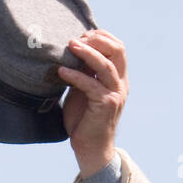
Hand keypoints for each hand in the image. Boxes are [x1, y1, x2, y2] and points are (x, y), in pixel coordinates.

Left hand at [60, 30, 128, 179]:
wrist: (90, 147)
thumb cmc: (84, 119)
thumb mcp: (83, 89)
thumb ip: (83, 72)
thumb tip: (71, 51)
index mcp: (117, 78)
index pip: (117, 47)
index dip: (101, 36)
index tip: (82, 35)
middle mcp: (120, 83)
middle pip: (118, 50)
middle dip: (97, 39)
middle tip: (76, 39)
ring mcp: (115, 94)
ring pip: (106, 65)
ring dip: (87, 52)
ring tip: (70, 45)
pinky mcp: (106, 104)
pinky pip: (90, 85)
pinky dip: (75, 76)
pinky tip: (61, 71)